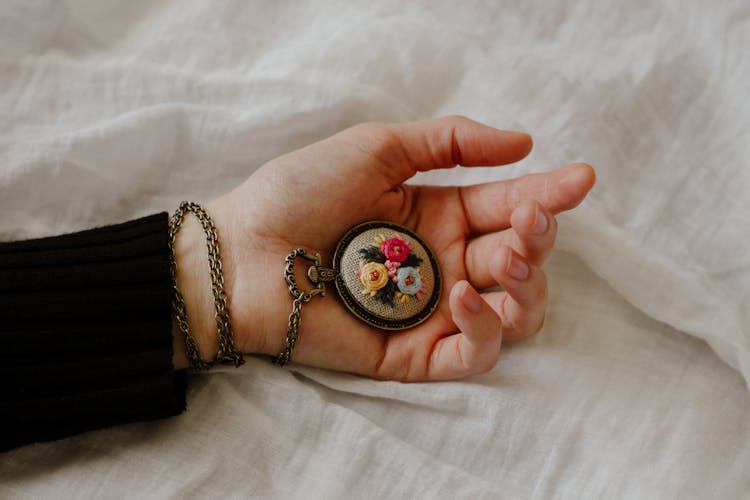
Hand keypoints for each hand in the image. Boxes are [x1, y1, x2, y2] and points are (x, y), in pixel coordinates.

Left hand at [173, 116, 594, 380]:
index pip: (509, 207)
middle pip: (522, 260)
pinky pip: (476, 351)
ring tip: (507, 255)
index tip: (581, 177)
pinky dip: (484, 324)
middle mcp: (446, 263)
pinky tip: (460, 292)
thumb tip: (525, 141)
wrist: (243, 251)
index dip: (549, 194)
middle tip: (530, 219)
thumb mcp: (378, 148)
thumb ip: (451, 141)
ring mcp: (434, 310)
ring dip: (527, 283)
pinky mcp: (416, 353)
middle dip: (539, 237)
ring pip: (516, 311)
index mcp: (440, 215)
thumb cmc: (300, 192)